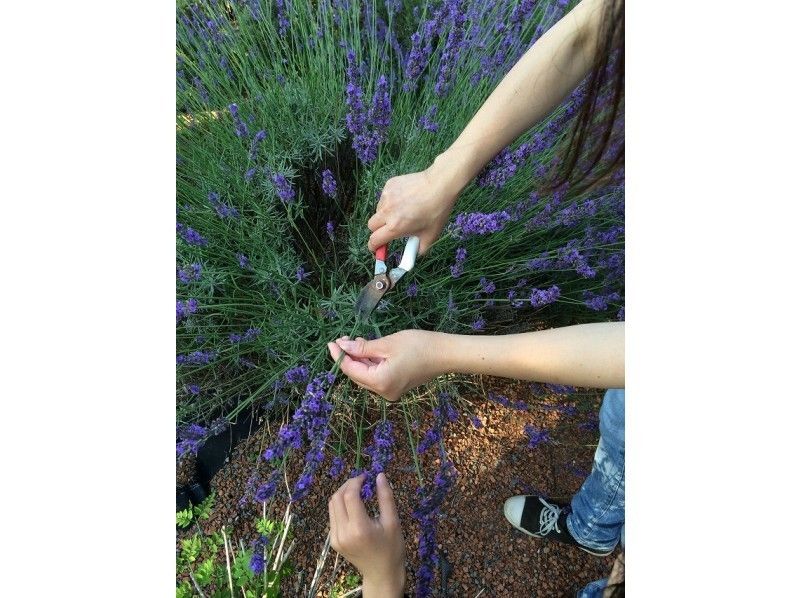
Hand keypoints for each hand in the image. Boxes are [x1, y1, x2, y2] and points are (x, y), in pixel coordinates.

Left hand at [327, 331, 441, 400]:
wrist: (446, 354)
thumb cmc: (419, 346)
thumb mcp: (387, 344)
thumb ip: (362, 348)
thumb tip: (342, 347)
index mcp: (380, 382)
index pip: (351, 370)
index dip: (339, 356)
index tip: (331, 342)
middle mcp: (384, 392)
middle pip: (357, 375)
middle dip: (348, 357)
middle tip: (342, 339)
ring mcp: (391, 391)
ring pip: (367, 375)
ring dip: (359, 359)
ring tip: (354, 340)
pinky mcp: (397, 386)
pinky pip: (377, 376)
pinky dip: (371, 363)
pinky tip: (367, 349)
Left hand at [328, 473, 404, 597]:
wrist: (381, 573)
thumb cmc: (392, 548)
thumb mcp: (393, 522)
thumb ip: (386, 497)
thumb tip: (380, 475)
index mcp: (359, 528)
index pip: (350, 496)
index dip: (356, 481)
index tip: (366, 476)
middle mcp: (344, 533)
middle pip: (337, 498)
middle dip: (348, 485)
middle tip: (361, 481)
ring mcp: (336, 538)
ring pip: (332, 505)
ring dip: (343, 493)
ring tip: (357, 491)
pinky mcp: (333, 541)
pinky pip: (333, 516)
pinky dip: (341, 506)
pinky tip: (353, 506)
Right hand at [367, 160, 460, 254]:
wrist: (440, 185)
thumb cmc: (437, 211)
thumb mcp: (430, 235)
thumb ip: (419, 249)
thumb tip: (413, 254)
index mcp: (395, 227)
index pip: (374, 240)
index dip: (374, 247)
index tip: (377, 248)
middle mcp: (387, 212)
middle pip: (371, 226)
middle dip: (378, 230)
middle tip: (390, 230)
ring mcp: (386, 197)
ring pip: (378, 211)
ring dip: (385, 215)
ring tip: (402, 211)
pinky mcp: (389, 185)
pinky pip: (384, 198)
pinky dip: (390, 201)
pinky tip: (405, 199)